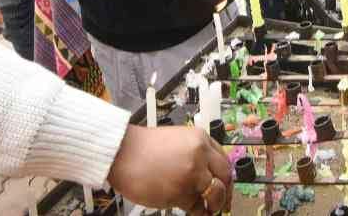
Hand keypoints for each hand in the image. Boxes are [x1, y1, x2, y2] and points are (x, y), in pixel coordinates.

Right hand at [107, 125, 231, 214]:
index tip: (226, 188)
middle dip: (225, 194)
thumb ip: (195, 154)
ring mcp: (191, 174)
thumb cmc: (142, 148)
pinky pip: (195, 207)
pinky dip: (194, 210)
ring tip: (206, 209)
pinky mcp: (180, 192)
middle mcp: (199, 155)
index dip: (227, 178)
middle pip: (225, 178)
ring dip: (212, 205)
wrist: (120, 152)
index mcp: (200, 139)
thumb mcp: (176, 141)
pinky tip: (188, 209)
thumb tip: (209, 175)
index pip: (224, 160)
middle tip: (221, 204)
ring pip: (214, 195)